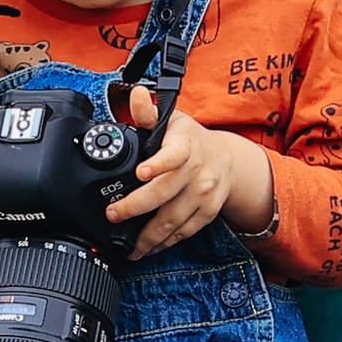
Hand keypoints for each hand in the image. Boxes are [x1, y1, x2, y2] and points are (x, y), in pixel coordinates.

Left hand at [107, 85, 273, 257]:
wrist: (228, 160)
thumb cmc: (190, 140)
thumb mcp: (172, 120)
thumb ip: (148, 112)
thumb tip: (135, 94)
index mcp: (185, 146)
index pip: (173, 154)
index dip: (157, 164)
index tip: (141, 172)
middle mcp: (196, 171)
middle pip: (165, 194)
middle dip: (136, 207)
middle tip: (113, 214)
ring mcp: (203, 194)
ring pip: (174, 219)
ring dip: (149, 236)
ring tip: (129, 246)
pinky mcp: (208, 212)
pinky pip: (185, 231)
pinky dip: (166, 242)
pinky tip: (149, 247)